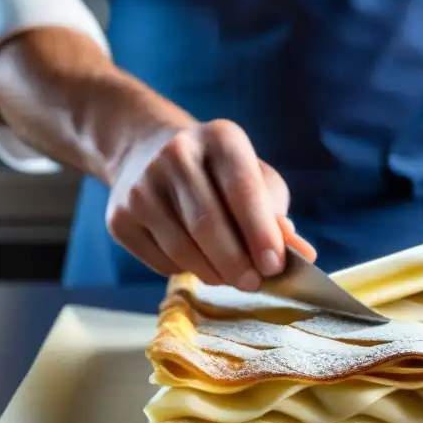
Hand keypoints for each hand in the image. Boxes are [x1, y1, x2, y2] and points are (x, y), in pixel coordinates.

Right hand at [105, 120, 315, 289]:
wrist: (146, 151)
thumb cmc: (219, 173)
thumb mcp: (255, 179)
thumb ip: (277, 216)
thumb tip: (302, 255)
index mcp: (219, 137)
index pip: (241, 188)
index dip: (259, 232)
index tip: (275, 266)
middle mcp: (175, 154)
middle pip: (207, 223)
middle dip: (236, 262)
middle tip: (254, 284)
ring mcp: (141, 186)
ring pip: (182, 247)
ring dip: (213, 273)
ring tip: (233, 279)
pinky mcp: (119, 216)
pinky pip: (161, 260)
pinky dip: (186, 271)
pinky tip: (199, 262)